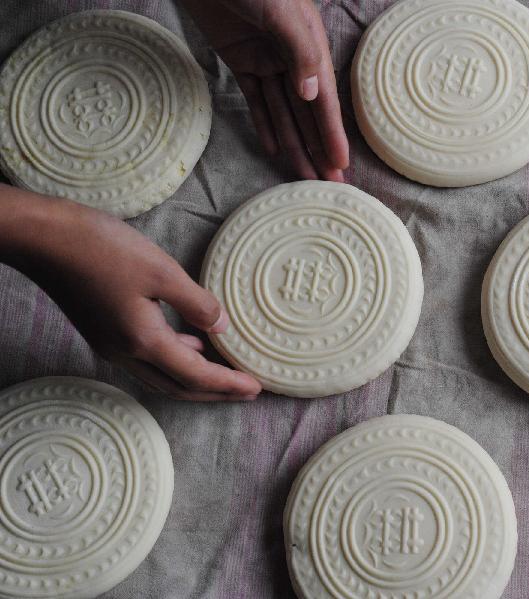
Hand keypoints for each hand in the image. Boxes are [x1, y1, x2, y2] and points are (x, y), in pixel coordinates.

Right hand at [0, 186, 261, 400]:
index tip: (256, 388)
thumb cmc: (101, 248)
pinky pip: (147, 360)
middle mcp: (125, 353)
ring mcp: (111, 345)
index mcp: (143, 341)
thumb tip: (221, 327)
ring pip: (162, 376)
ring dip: (195, 379)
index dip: (228, 385)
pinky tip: (190, 344)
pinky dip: (174, 361)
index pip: (196, 376)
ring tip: (226, 372)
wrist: (45, 238)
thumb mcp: (162, 270)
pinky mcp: (104, 333)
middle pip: (179, 387)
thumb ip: (196, 303)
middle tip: (247, 391)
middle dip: (216, 392)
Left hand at [183, 0, 349, 181]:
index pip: (323, 99)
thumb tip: (311, 94)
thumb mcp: (281, 10)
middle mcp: (292, 58)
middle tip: (329, 184)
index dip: (331, 133)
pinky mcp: (240, 60)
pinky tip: (273, 149)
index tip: (340, 163)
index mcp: (310, 46)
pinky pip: (255, 100)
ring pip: (283, 113)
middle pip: (307, 113)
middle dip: (317, 148)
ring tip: (302, 177)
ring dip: (293, 144)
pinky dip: (264, 124)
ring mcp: (266, 60)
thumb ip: (300, 51)